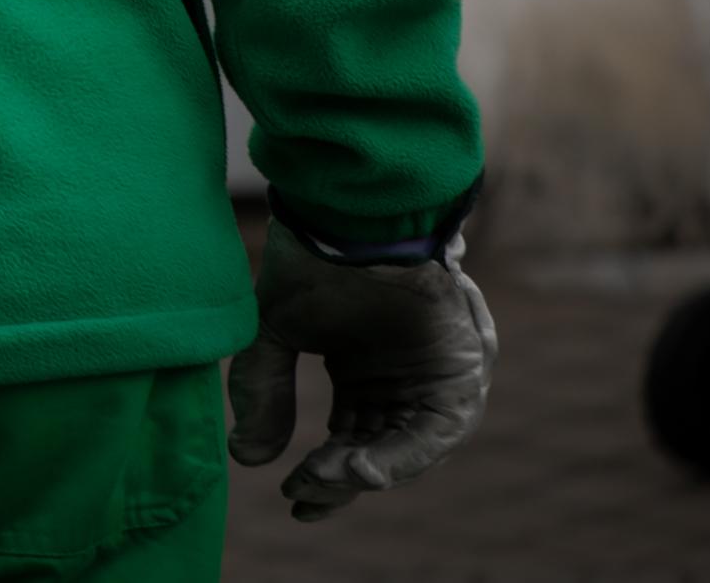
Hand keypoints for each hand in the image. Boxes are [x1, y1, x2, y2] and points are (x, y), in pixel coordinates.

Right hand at [227, 218, 496, 520]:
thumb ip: (264, 391)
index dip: (325, 472)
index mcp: (364, 368)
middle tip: (305, 494)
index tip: (294, 498)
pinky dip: (403, 455)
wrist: (351, 212)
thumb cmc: (313, 258)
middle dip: (342, 478)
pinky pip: (439, 430)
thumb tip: (247, 459)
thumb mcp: (273, 331)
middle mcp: (404, 377)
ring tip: (325, 479)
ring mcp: (435, 374)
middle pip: (380, 448)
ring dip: (370, 472)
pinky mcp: (462, 370)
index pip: (351, 436)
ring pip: (411, 447)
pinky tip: (359, 467)